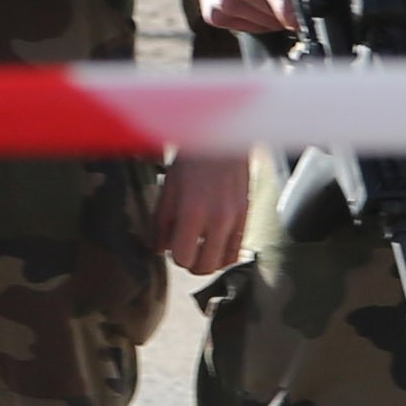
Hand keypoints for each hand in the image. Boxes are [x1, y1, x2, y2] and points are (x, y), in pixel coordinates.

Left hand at [158, 151, 255, 275]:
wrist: (223, 138)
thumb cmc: (193, 158)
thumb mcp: (169, 188)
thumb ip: (162, 222)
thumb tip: (159, 249)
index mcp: (193, 212)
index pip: (183, 258)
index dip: (174, 256)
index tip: (172, 247)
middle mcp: (218, 220)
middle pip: (204, 267)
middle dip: (191, 263)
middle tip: (184, 250)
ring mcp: (236, 219)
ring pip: (223, 262)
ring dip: (209, 260)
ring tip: (200, 247)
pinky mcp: (247, 215)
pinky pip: (238, 249)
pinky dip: (226, 253)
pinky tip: (216, 244)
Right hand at [192, 0, 294, 34]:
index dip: (292, 9)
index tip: (303, 20)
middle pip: (274, 12)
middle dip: (289, 8)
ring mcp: (220, 1)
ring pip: (265, 24)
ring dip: (275, 15)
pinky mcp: (213, 15)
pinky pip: (250, 29)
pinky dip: (259, 19)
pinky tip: (256, 0)